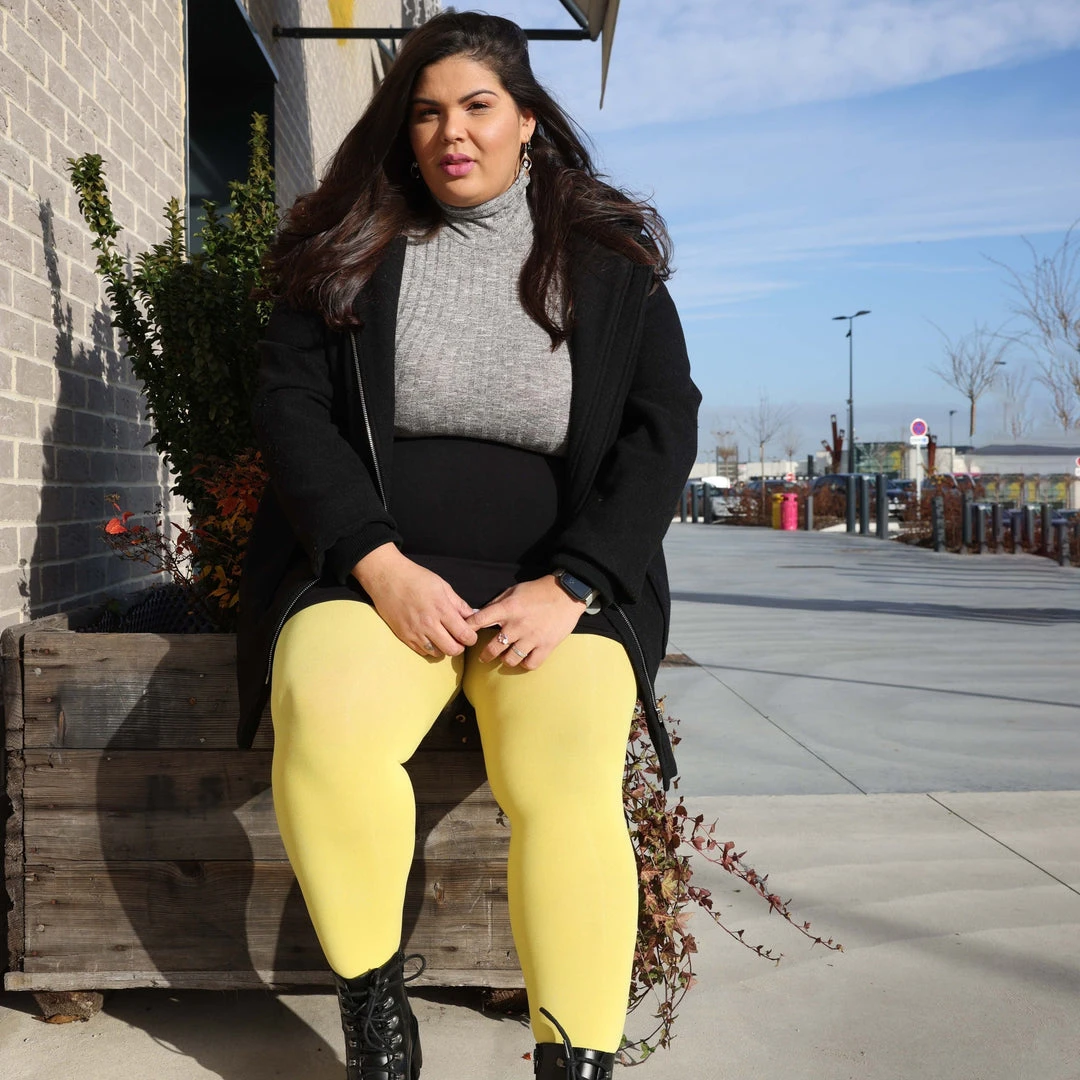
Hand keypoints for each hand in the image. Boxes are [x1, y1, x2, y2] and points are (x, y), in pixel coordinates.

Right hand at [353, 543, 477, 656]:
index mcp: (442, 609)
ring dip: (444, 648)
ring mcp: (415, 632)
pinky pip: (422, 651)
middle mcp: (429, 623)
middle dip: (460, 646)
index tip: (470, 635)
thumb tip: (472, 616)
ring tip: (443, 637)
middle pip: (453, 649)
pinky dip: (430, 648)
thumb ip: (458, 603)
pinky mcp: (404, 636)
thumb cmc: (415, 578)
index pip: (464, 634)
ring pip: (438, 653)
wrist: (387, 578)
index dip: (471, 638)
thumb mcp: (442, 585)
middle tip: (458, 638)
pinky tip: (430, 637)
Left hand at [466, 575, 584, 668]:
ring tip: (505, 657)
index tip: (464, 635)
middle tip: (483, 656)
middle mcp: (518, 625)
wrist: (567, 593)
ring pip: (510, 659)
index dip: (468, 629)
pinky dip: (524, 663)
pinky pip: (530, 664)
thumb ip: (497, 604)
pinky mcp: (546, 646)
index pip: (480, 620)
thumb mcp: (514, 591)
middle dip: (484, 654)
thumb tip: (480, 615)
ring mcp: (532, 637)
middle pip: (493, 647)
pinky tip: (523, 658)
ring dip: (505, 660)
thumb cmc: (538, 591)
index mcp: (508, 608)